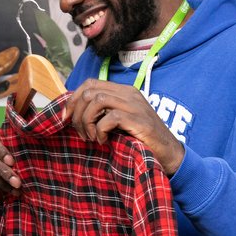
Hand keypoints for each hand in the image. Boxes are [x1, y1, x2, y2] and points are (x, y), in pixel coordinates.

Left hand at [64, 79, 183, 175]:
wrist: (169, 152)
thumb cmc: (141, 138)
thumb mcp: (120, 121)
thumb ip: (104, 113)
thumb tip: (74, 114)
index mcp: (123, 91)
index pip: (90, 83)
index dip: (73, 98)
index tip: (66, 117)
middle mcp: (128, 93)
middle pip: (90, 91)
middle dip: (78, 113)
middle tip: (82, 133)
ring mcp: (134, 105)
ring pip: (97, 100)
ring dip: (88, 121)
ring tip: (92, 137)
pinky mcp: (138, 120)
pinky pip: (110, 117)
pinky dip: (101, 130)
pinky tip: (104, 141)